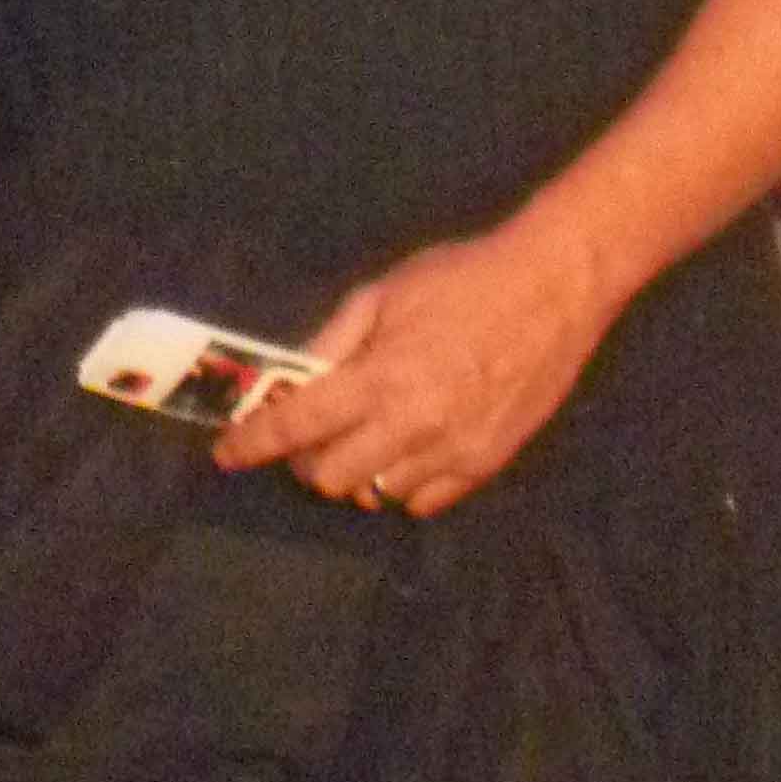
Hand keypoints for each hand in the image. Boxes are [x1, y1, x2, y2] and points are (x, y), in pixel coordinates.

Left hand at [207, 219, 615, 520]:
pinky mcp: (486, 465)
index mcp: (381, 378)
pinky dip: (400, 482)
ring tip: (366, 434)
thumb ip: (332, 342)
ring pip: (375, 496)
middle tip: (315, 430)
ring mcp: (453, 453)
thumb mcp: (383, 293)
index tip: (227, 454)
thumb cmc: (462, 279)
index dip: (252, 443)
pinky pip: (421, 501)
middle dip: (307, 459)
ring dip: (357, 470)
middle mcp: (413, 427)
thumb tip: (291, 378)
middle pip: (330, 479)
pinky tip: (406, 447)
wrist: (553, 287)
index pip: (297, 428)